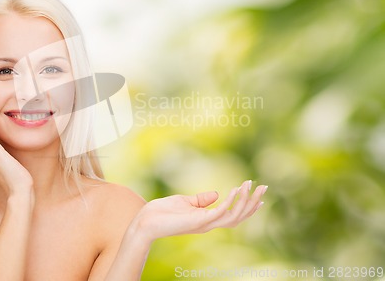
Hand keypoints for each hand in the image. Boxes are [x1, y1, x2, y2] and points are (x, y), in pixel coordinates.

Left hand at [132, 180, 266, 242]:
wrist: (145, 221)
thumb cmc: (162, 212)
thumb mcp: (184, 202)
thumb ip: (201, 200)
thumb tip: (216, 193)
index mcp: (207, 220)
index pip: (233, 215)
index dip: (248, 207)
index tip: (260, 195)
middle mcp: (209, 224)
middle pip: (238, 216)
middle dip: (253, 203)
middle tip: (265, 187)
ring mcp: (204, 224)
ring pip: (233, 216)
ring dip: (245, 201)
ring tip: (252, 185)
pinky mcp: (198, 221)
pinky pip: (219, 212)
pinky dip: (230, 201)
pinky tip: (236, 188)